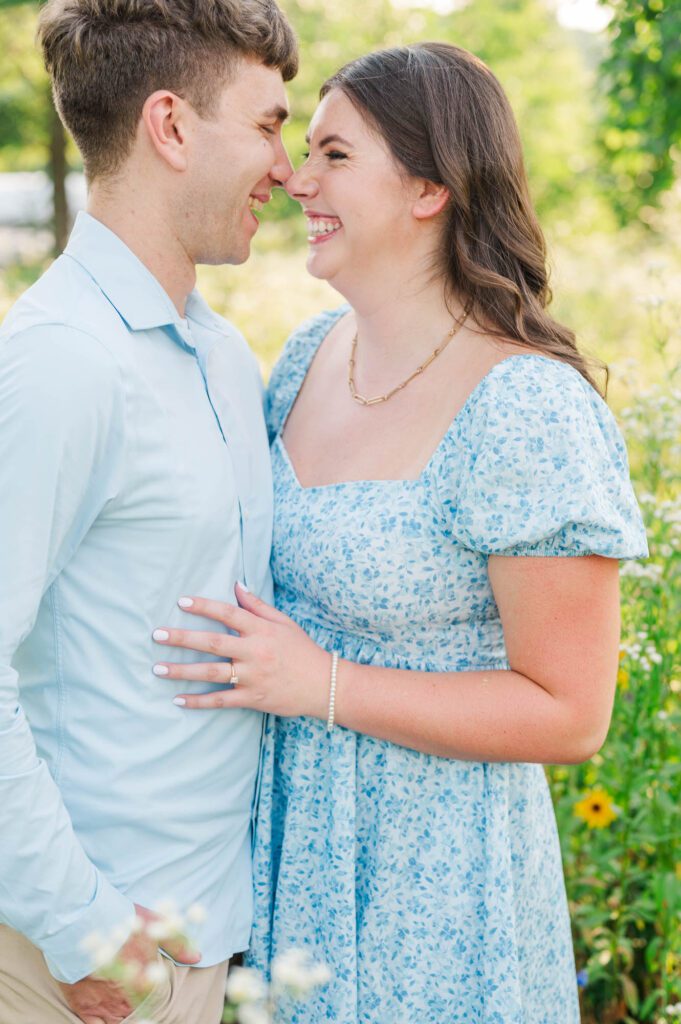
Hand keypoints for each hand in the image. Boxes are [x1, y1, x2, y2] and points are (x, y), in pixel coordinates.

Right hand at [58, 904, 199, 1023]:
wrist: (80, 921)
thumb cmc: (119, 920)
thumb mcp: (153, 923)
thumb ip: (177, 943)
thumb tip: (198, 956)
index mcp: (145, 981)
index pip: (154, 1003)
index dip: (153, 1000)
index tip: (152, 997)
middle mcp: (126, 998)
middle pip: (135, 1012)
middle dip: (137, 1005)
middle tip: (134, 996)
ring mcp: (103, 1005)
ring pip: (117, 1021)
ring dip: (121, 1014)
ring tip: (121, 1004)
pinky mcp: (82, 1005)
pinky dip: (101, 1023)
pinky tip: (104, 1015)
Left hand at [152, 584, 329, 716]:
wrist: (325, 685)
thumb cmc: (302, 650)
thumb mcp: (283, 623)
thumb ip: (257, 605)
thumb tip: (236, 585)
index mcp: (261, 630)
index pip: (228, 614)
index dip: (204, 606)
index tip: (181, 601)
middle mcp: (255, 652)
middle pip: (213, 643)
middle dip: (182, 638)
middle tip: (156, 634)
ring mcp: (253, 677)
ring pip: (211, 673)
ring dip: (182, 671)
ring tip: (158, 668)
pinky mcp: (253, 699)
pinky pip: (221, 700)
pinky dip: (199, 701)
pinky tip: (178, 699)